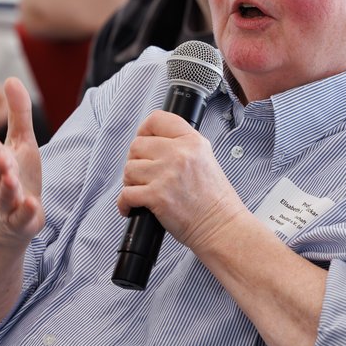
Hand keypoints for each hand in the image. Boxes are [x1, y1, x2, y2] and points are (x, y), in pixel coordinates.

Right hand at [0, 78, 43, 246]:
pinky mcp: (20, 222)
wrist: (12, 221)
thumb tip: (11, 78)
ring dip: (7, 188)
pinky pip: (20, 219)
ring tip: (12, 180)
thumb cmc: (18, 175)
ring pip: (4, 196)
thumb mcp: (21, 142)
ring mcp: (8, 205)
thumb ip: (18, 113)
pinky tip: (32, 204)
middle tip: (2, 157)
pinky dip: (25, 212)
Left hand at [117, 110, 242, 250]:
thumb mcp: (205, 159)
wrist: (220, 225)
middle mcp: (179, 154)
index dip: (144, 129)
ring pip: (129, 169)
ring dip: (130, 182)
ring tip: (141, 190)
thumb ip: (182, 146)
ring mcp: (167, 174)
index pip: (157, 119)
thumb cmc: (214, 199)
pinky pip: (126, 194)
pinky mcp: (157, 196)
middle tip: (143, 174)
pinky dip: (124, 203)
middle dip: (136, 160)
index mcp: (192, 141)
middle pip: (137, 145)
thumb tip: (152, 143)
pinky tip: (131, 207)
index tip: (143, 140)